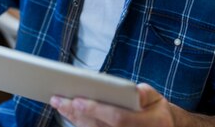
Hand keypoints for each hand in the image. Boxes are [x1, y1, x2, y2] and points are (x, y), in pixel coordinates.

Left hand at [50, 83, 173, 126]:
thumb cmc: (156, 109)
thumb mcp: (156, 98)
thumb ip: (145, 94)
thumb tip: (133, 92)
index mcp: (147, 123)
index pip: (117, 118)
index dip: (97, 110)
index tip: (78, 100)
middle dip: (77, 113)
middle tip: (58, 100)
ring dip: (74, 119)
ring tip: (58, 104)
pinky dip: (80, 124)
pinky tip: (68, 113)